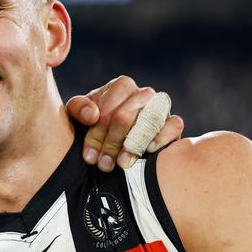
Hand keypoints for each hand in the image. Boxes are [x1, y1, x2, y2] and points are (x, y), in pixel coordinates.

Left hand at [67, 76, 183, 171]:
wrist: (108, 136)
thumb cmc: (91, 123)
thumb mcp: (77, 114)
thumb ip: (78, 109)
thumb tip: (92, 115)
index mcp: (121, 87)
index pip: (109, 110)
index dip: (97, 134)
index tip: (89, 155)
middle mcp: (142, 93)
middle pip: (126, 117)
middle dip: (111, 143)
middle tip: (103, 164)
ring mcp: (160, 107)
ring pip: (149, 120)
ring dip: (133, 144)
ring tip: (122, 163)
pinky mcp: (172, 122)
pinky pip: (174, 124)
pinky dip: (163, 136)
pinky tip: (149, 150)